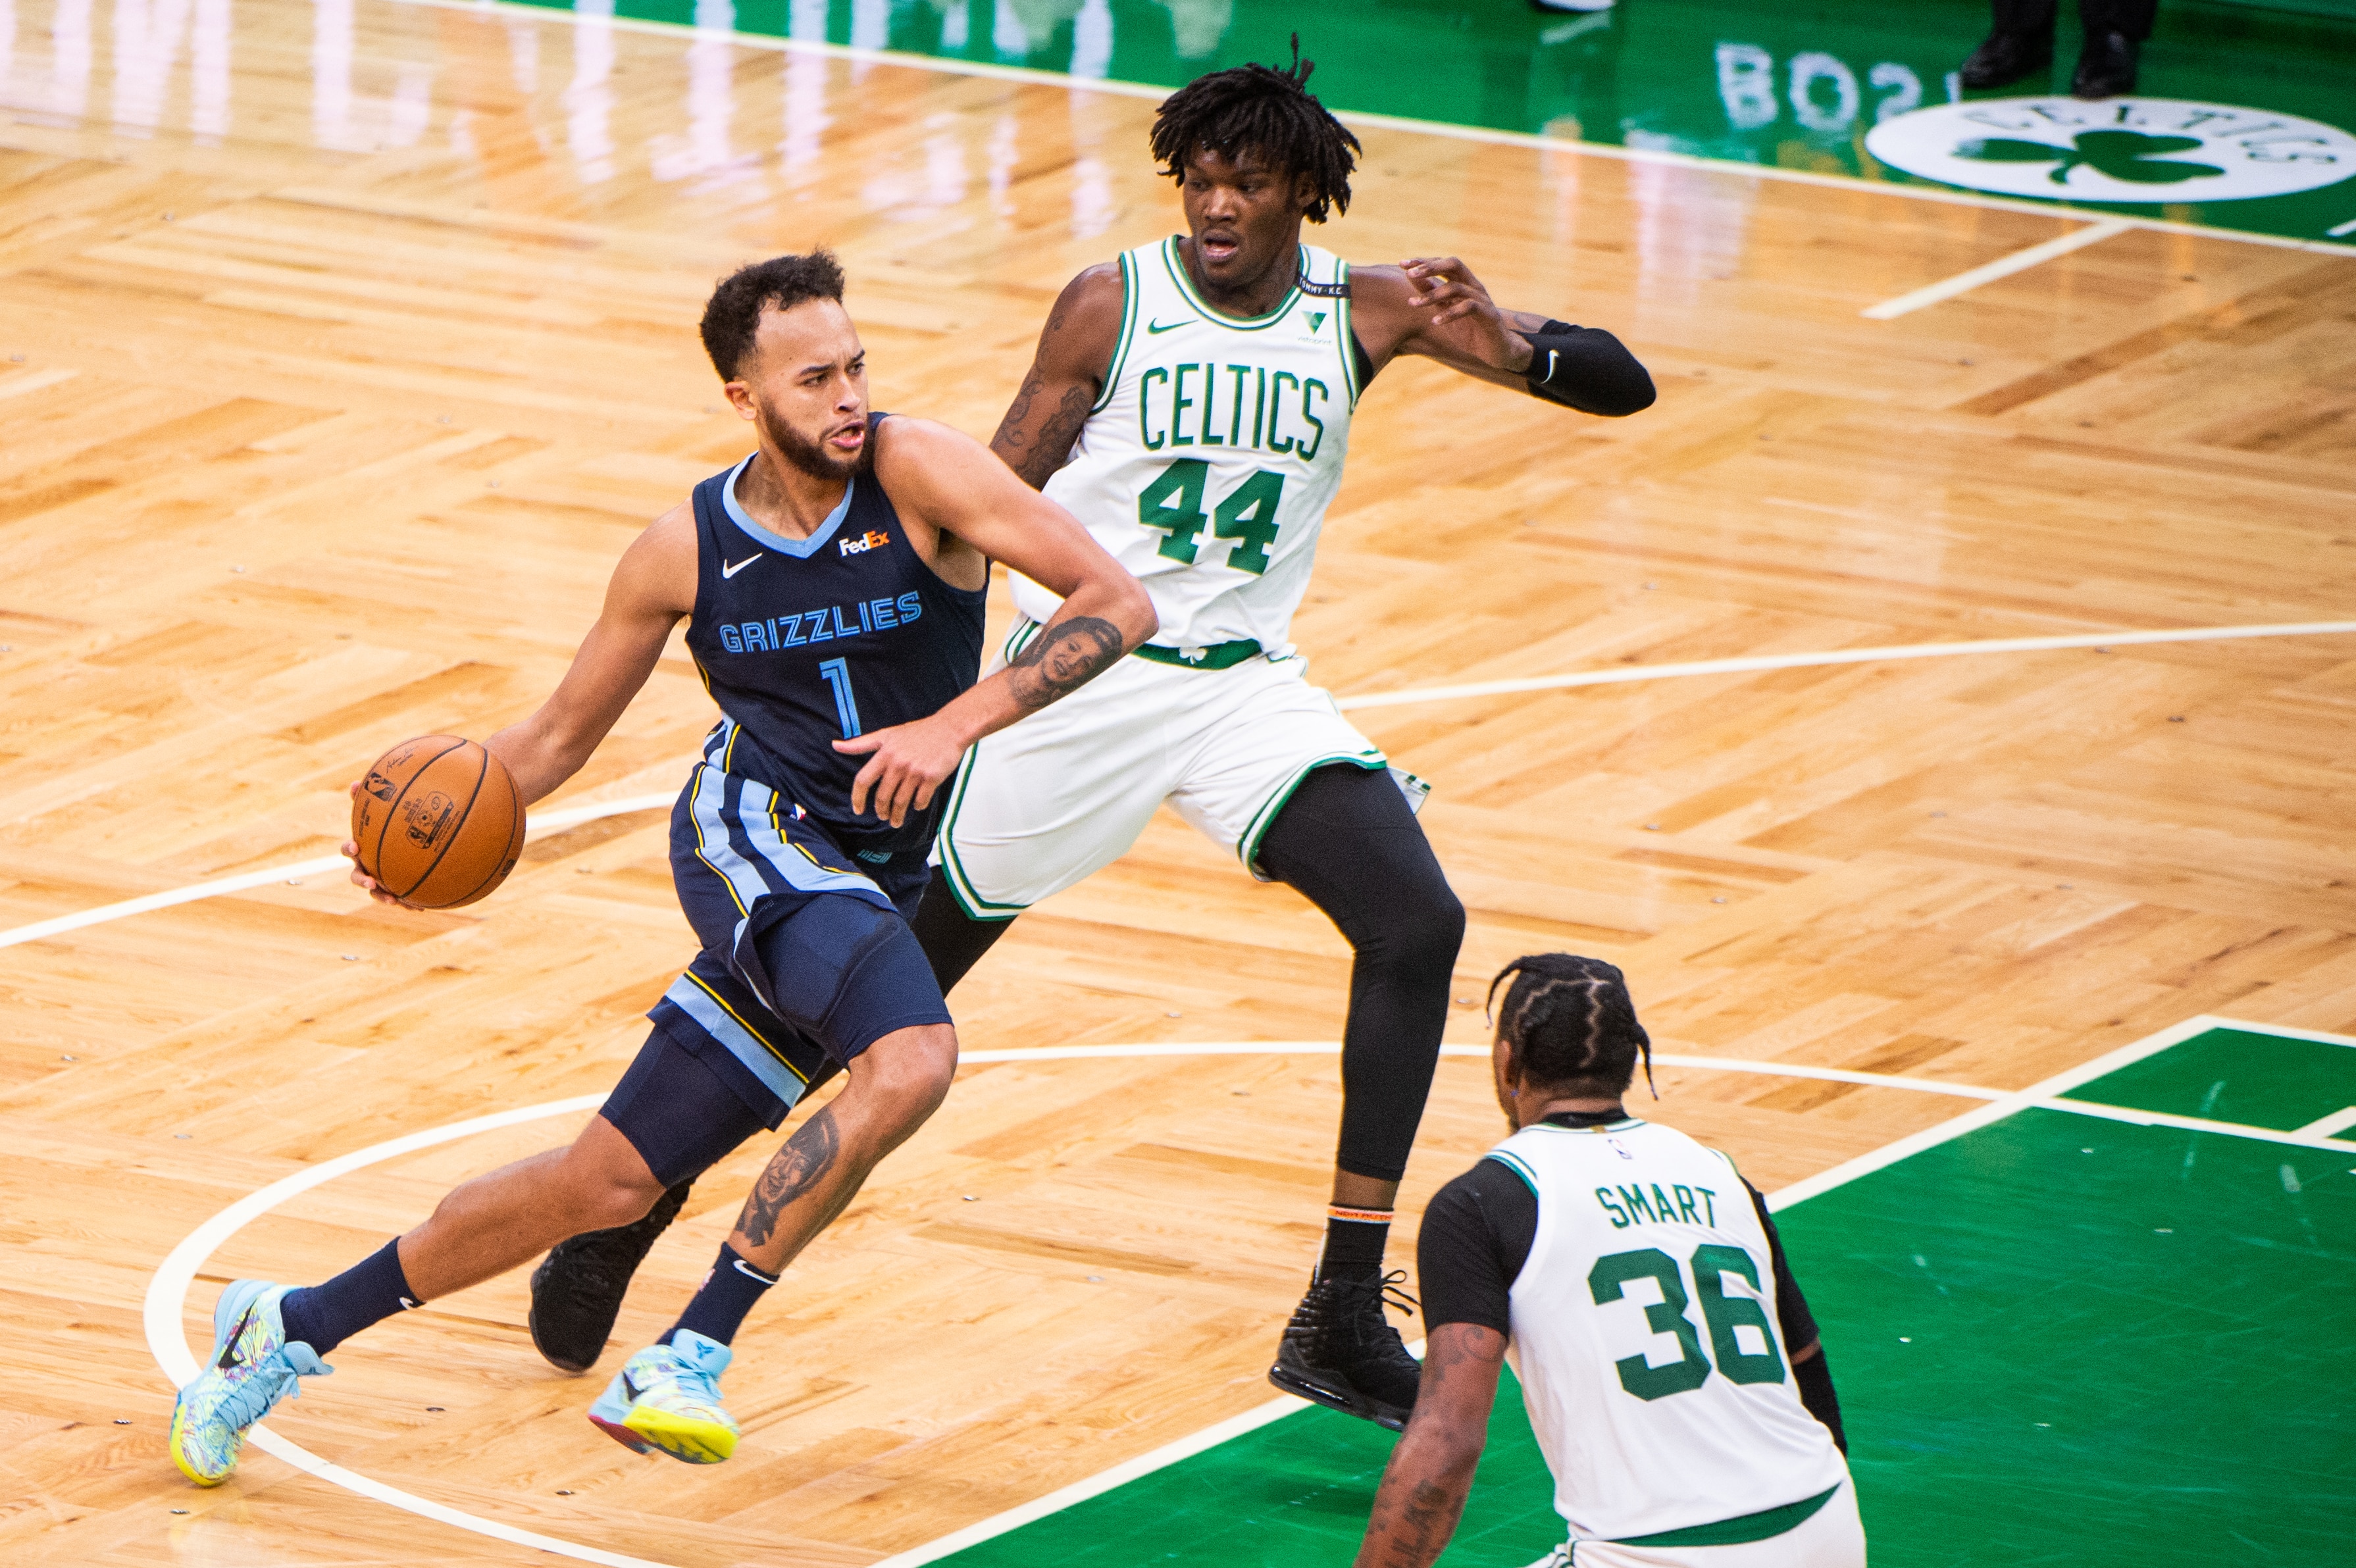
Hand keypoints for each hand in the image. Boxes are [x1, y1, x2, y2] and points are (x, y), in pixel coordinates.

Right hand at [345, 780, 413, 907]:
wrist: (401, 846)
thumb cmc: (385, 826)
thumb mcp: (378, 812)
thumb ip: (368, 799)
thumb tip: (355, 782)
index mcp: (360, 848)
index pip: (347, 849)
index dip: (348, 849)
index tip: (355, 847)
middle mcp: (365, 866)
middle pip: (356, 876)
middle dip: (362, 880)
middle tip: (371, 882)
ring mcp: (378, 880)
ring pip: (376, 892)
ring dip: (382, 897)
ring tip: (393, 900)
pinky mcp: (393, 889)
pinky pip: (398, 898)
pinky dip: (407, 903)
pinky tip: (421, 907)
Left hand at [833, 714, 968, 827]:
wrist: (950, 728)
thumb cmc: (917, 732)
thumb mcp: (886, 734)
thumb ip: (861, 743)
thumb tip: (835, 745)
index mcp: (884, 753)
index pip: (863, 780)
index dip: (857, 798)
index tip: (858, 810)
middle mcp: (897, 763)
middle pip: (882, 796)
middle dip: (881, 811)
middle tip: (883, 816)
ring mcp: (915, 771)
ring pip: (900, 802)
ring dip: (897, 815)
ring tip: (896, 821)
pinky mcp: (932, 777)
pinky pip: (920, 800)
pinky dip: (917, 806)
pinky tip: (917, 806)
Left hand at [1402, 256, 1532, 374]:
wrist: (1496, 351)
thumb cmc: (1469, 330)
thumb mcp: (1444, 310)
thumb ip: (1430, 293)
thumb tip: (1410, 276)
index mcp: (1463, 282)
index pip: (1443, 264)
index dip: (1423, 261)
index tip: (1402, 263)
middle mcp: (1474, 286)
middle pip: (1454, 265)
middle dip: (1431, 267)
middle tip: (1410, 273)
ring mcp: (1483, 299)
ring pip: (1458, 287)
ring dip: (1433, 294)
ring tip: (1415, 304)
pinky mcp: (1489, 315)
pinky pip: (1469, 308)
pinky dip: (1450, 313)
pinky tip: (1435, 321)